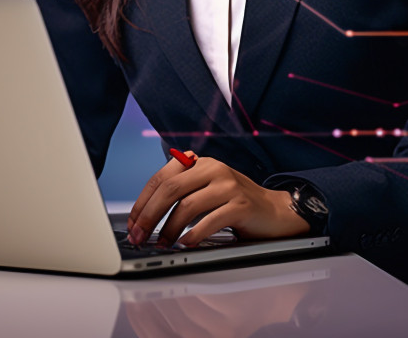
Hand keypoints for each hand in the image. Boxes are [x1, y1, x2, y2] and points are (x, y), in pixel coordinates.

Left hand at [127, 153, 310, 247]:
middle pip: (170, 188)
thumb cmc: (235, 203)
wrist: (275, 211)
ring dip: (169, 229)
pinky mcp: (240, 204)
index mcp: (200, 162)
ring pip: (187, 205)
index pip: (161, 177)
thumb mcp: (206, 190)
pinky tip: (186, 245)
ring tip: (163, 244)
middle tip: (139, 236)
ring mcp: (228, 185)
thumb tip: (145, 216)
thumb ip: (181, 193)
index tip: (133, 223)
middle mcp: (213, 168)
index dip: (143, 201)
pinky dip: (193, 235)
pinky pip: (210, 220)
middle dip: (149, 215)